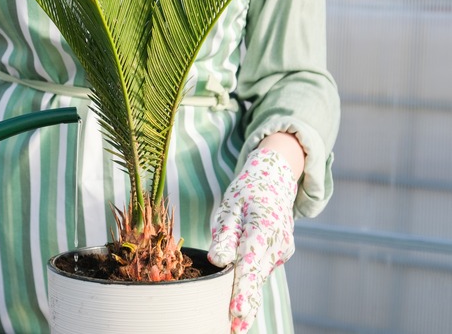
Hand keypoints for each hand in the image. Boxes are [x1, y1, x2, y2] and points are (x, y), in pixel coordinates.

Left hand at [208, 147, 297, 332]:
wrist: (275, 181)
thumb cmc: (246, 193)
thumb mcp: (229, 207)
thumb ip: (224, 235)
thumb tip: (218, 260)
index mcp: (262, 226)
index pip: (249, 263)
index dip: (242, 289)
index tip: (236, 311)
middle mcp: (276, 242)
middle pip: (256, 277)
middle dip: (246, 305)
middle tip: (235, 329)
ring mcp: (282, 249)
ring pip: (260, 276)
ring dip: (249, 299)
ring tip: (236, 325)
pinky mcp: (281, 254)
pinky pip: (262, 270)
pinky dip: (252, 284)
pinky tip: (243, 299)